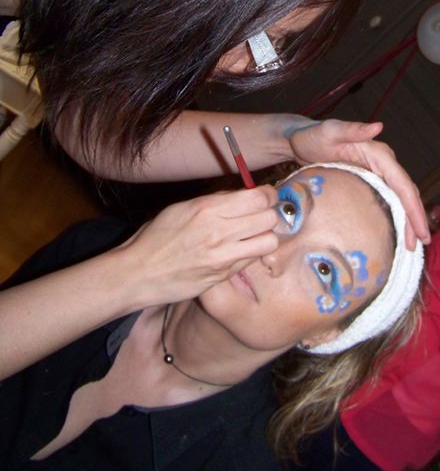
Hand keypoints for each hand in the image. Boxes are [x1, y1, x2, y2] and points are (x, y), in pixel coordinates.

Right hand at [118, 185, 279, 306]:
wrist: (139, 273)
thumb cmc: (157, 237)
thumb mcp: (183, 208)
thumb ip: (216, 200)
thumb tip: (244, 195)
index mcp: (208, 209)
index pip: (259, 198)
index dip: (268, 195)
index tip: (266, 196)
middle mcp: (219, 232)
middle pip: (269, 218)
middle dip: (270, 213)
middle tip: (261, 215)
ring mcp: (223, 257)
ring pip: (269, 242)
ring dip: (265, 236)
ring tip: (253, 235)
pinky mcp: (223, 276)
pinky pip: (252, 260)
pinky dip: (251, 253)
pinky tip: (239, 250)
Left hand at [289, 119, 429, 249]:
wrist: (301, 140)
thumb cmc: (312, 136)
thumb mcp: (330, 131)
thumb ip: (352, 130)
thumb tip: (378, 126)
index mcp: (379, 154)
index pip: (402, 183)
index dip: (413, 208)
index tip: (421, 231)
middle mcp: (383, 164)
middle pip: (406, 194)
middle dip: (415, 220)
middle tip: (418, 246)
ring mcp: (377, 174)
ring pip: (400, 199)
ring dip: (407, 222)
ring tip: (410, 247)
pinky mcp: (369, 182)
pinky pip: (388, 201)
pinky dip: (395, 218)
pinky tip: (394, 234)